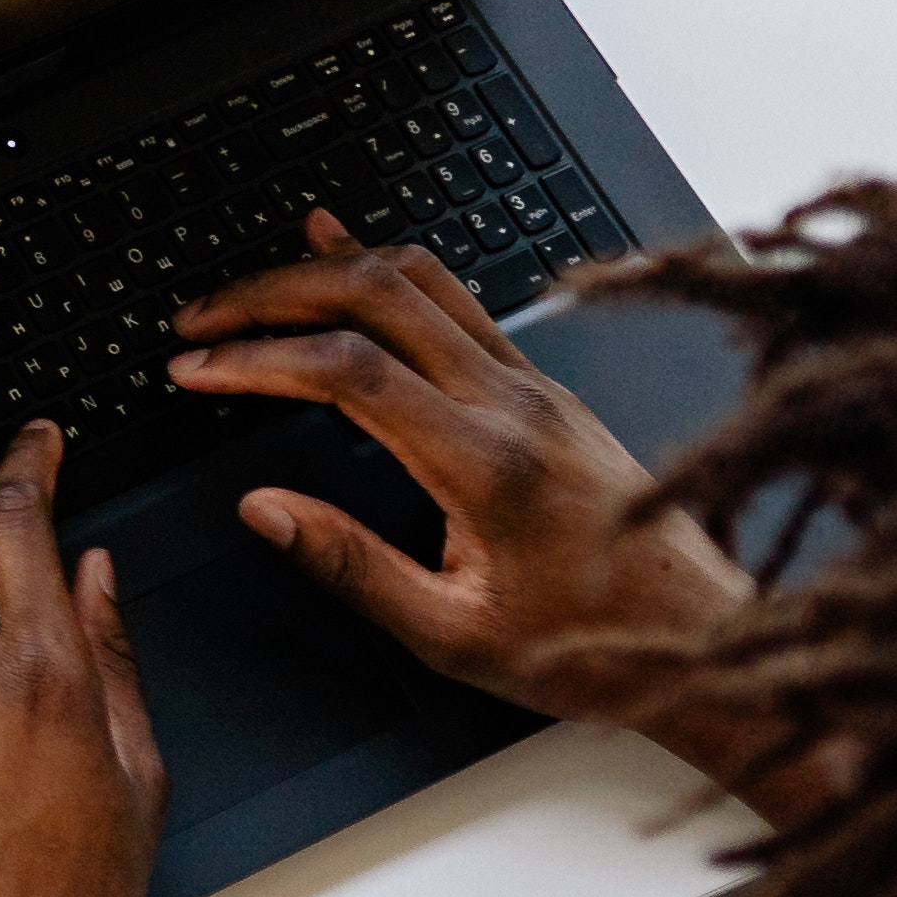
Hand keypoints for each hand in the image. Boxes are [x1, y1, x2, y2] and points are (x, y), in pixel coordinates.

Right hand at [168, 213, 796, 815]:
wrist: (701, 637)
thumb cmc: (588, 646)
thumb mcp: (453, 635)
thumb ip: (350, 567)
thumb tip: (263, 510)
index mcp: (485, 462)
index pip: (348, 371)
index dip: (257, 358)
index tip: (195, 369)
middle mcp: (514, 403)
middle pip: (376, 296)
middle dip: (271, 294)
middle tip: (201, 320)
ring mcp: (535, 385)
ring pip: (419, 279)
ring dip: (325, 270)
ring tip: (252, 285)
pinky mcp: (544, 388)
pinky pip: (456, 298)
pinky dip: (387, 269)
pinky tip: (348, 250)